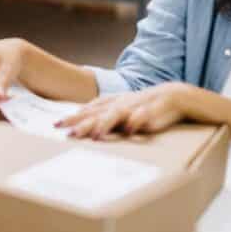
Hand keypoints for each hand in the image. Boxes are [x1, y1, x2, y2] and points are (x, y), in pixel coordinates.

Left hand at [57, 82, 191, 139]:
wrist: (173, 96)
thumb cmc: (144, 106)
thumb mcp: (122, 109)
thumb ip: (104, 114)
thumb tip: (83, 124)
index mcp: (112, 103)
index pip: (88, 109)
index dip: (73, 116)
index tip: (57, 125)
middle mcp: (120, 103)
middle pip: (96, 112)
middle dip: (80, 121)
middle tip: (64, 130)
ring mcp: (134, 106)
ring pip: (115, 114)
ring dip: (104, 123)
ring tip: (94, 135)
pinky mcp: (151, 111)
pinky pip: (142, 116)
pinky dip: (135, 122)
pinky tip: (129, 131)